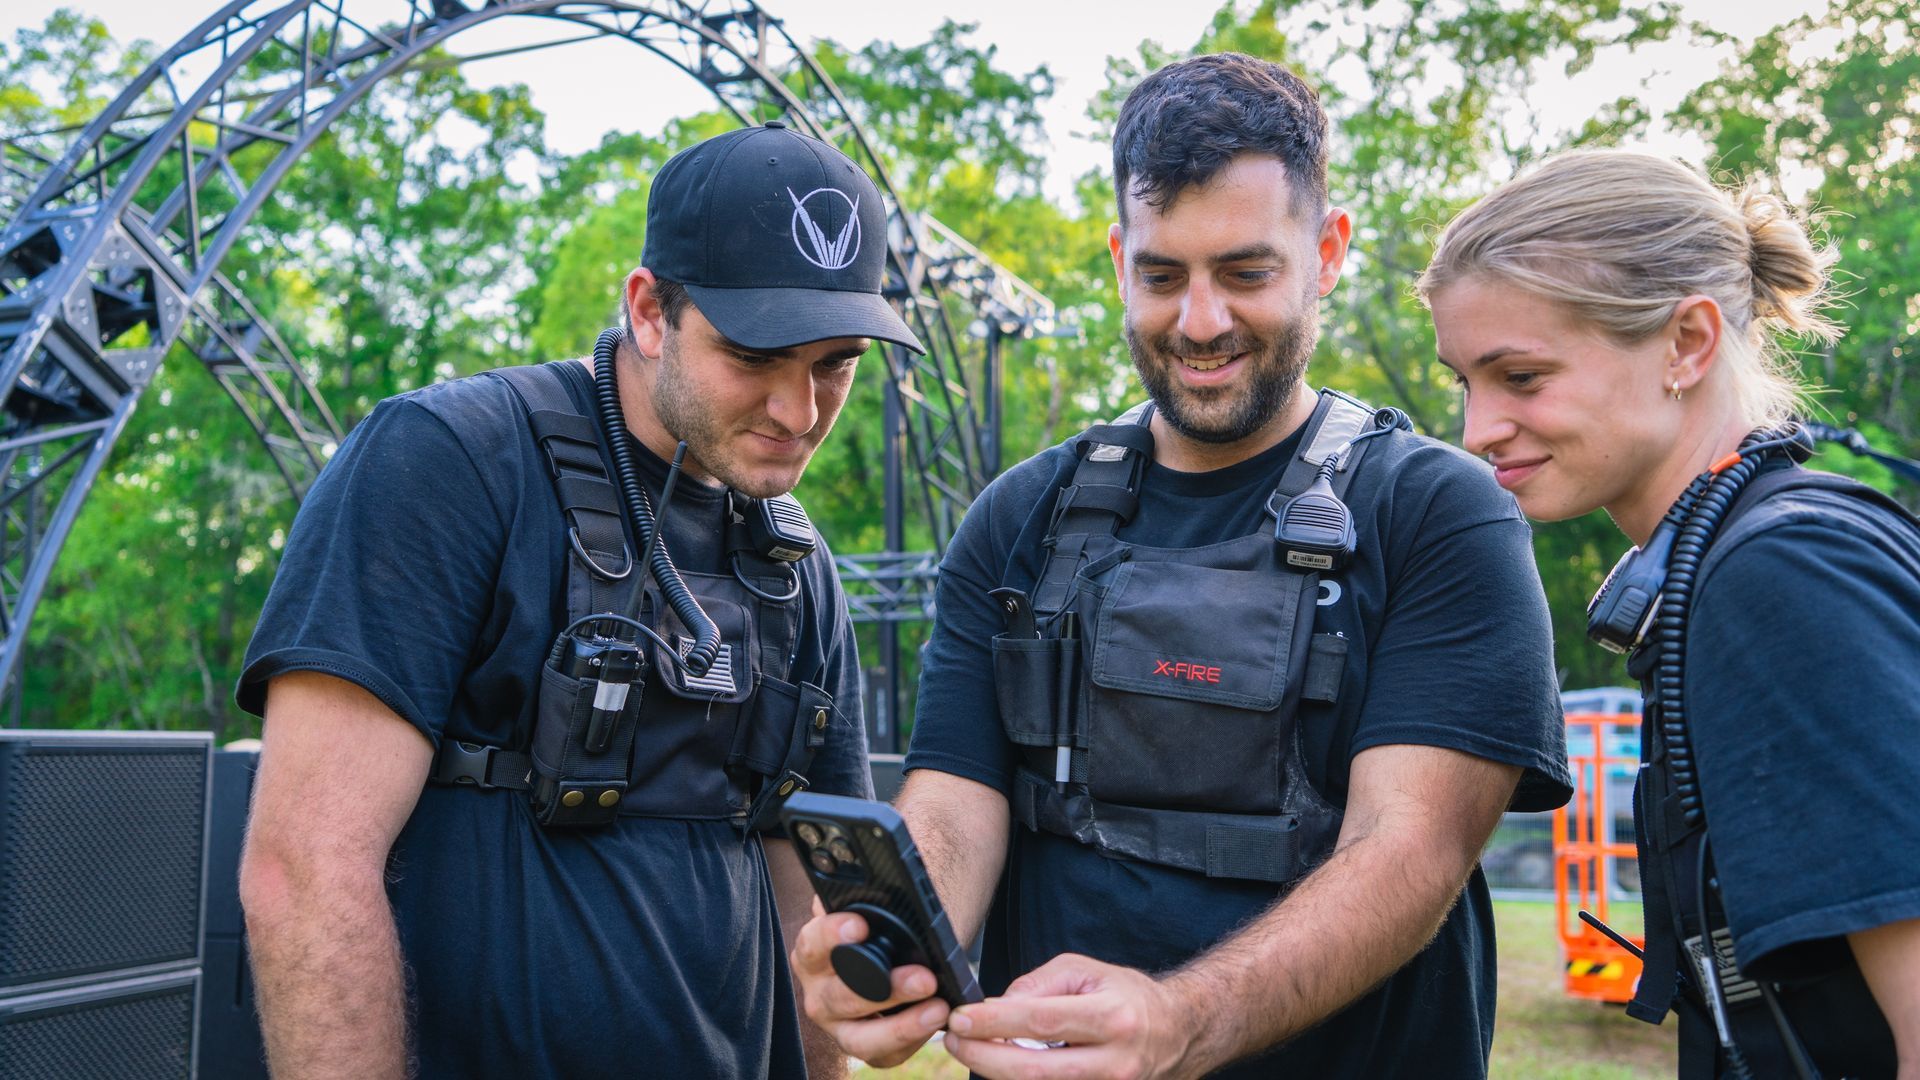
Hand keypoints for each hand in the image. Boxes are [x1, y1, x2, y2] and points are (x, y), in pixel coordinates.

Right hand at [790, 897, 948, 1066]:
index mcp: (813, 953)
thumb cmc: (881, 928)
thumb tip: (881, 881)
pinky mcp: (865, 1046)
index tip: (860, 924)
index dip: (832, 934)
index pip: (812, 944)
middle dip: (883, 989)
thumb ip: (869, 899)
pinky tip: (938, 1021)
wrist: (895, 955)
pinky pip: (884, 1054)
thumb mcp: (873, 909)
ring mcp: (839, 1025)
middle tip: (923, 977)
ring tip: (938, 1008)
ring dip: (901, 1025)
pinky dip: (912, 1040)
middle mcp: (819, 993)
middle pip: (840, 997)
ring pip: (859, 1037)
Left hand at [942, 953, 1202, 1079]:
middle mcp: (1115, 1062)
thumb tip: (995, 1007)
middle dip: (984, 1056)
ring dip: (997, 1072)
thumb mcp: (1086, 972)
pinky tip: (1004, 1064)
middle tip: (952, 1038)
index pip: (1041, 1022)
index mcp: (1113, 1018)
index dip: (995, 1022)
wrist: (1176, 1032)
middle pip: (1035, 1070)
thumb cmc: (1126, 996)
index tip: (961, 1016)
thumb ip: (1038, 986)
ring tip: (971, 1049)